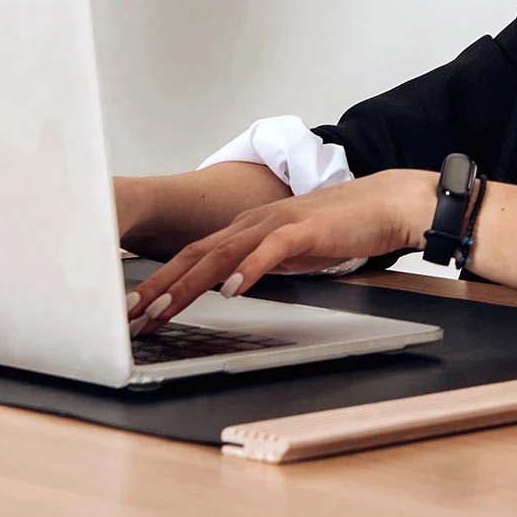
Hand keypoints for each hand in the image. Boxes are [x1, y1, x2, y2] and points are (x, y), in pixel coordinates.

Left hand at [126, 169, 437, 334]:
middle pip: (197, 254)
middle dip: (161, 285)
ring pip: (224, 253)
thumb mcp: (288, 253)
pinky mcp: (306, 229)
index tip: (136, 308)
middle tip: (131, 313)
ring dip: (190, 281)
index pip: (194, 255)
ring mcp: (278, 223)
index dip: (162, 281)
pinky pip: (270, 250)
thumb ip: (258, 264)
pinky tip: (231, 289)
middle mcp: (254, 222)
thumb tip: (228, 286)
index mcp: (248, 228)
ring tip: (164, 306)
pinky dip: (248, 269)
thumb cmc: (340, 228)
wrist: (385, 202)